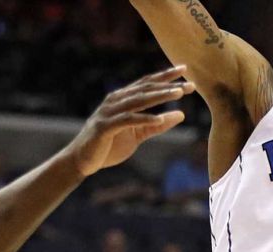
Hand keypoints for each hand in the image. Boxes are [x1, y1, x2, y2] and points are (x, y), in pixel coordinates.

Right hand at [68, 65, 194, 176]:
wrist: (82, 160)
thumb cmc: (109, 146)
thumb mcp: (138, 134)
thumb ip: (157, 125)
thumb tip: (181, 114)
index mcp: (123, 99)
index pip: (147, 83)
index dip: (166, 76)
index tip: (185, 70)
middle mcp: (116, 101)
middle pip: (145, 89)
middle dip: (168, 85)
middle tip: (189, 84)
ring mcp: (109, 112)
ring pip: (138, 100)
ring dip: (159, 96)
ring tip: (178, 94)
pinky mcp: (105, 127)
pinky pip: (127, 120)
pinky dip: (144, 118)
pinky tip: (160, 118)